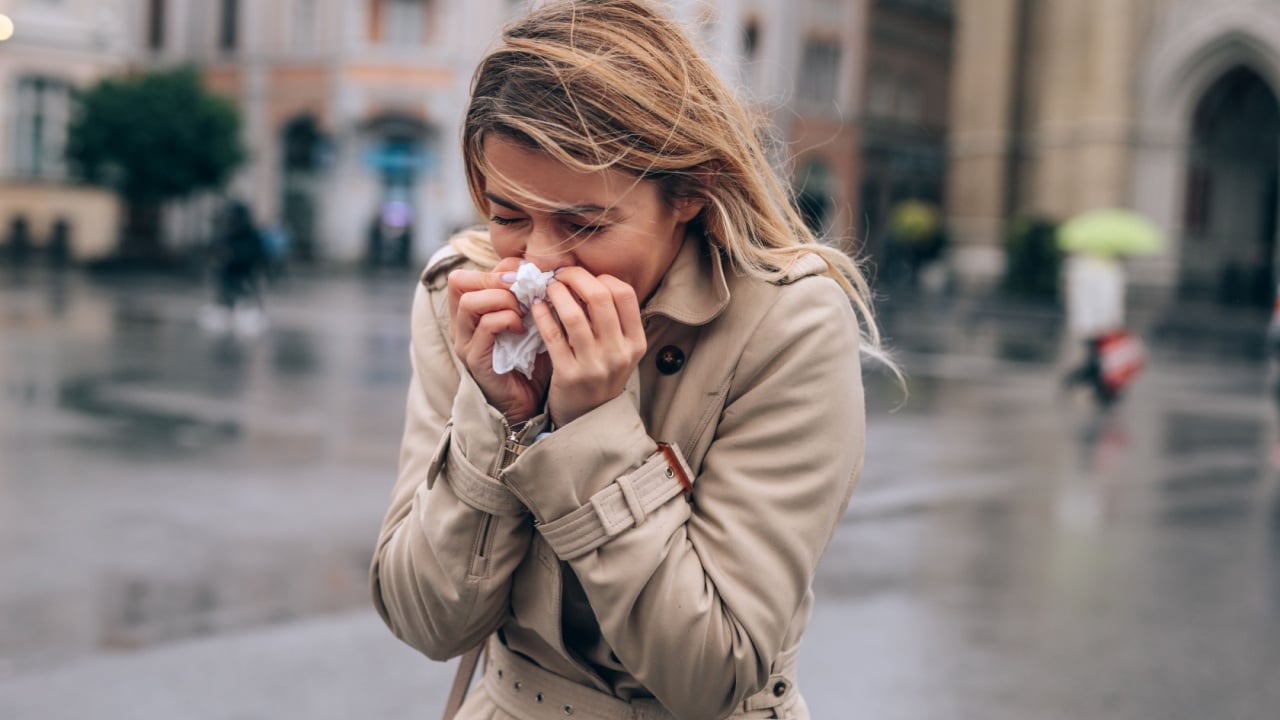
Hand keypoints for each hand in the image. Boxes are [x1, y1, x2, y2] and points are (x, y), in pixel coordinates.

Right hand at [447, 257, 550, 422]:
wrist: (526, 404)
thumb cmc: (528, 361)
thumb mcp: (528, 323)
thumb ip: (527, 298)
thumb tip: (543, 272)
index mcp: (469, 313)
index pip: (469, 273)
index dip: (499, 268)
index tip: (527, 276)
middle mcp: (460, 325)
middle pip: (459, 281)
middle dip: (496, 278)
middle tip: (523, 290)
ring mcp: (464, 342)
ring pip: (470, 302)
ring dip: (502, 299)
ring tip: (523, 311)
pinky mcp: (475, 359)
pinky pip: (486, 326)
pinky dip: (508, 320)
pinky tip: (523, 330)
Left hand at [530, 267, 646, 426]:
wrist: (588, 419)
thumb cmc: (600, 375)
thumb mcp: (619, 350)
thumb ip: (611, 319)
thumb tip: (587, 278)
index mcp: (635, 343)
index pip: (625, 294)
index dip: (602, 277)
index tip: (584, 277)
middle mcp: (619, 353)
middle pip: (600, 297)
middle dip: (576, 277)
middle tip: (561, 274)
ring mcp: (595, 366)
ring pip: (574, 315)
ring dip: (557, 293)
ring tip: (548, 287)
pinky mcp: (569, 375)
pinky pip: (553, 336)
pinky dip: (542, 315)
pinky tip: (536, 306)